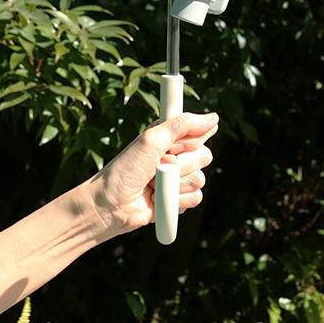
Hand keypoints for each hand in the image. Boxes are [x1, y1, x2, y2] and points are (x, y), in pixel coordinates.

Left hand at [82, 112, 218, 238]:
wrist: (111, 205)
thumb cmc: (126, 169)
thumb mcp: (152, 139)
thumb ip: (182, 126)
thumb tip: (213, 118)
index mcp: (170, 136)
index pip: (199, 130)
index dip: (191, 139)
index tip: (173, 145)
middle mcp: (176, 155)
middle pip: (204, 155)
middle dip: (183, 163)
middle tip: (160, 165)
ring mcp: (178, 178)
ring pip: (200, 179)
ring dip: (177, 183)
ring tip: (154, 183)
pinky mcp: (178, 199)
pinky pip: (196, 198)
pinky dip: (178, 200)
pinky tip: (159, 198)